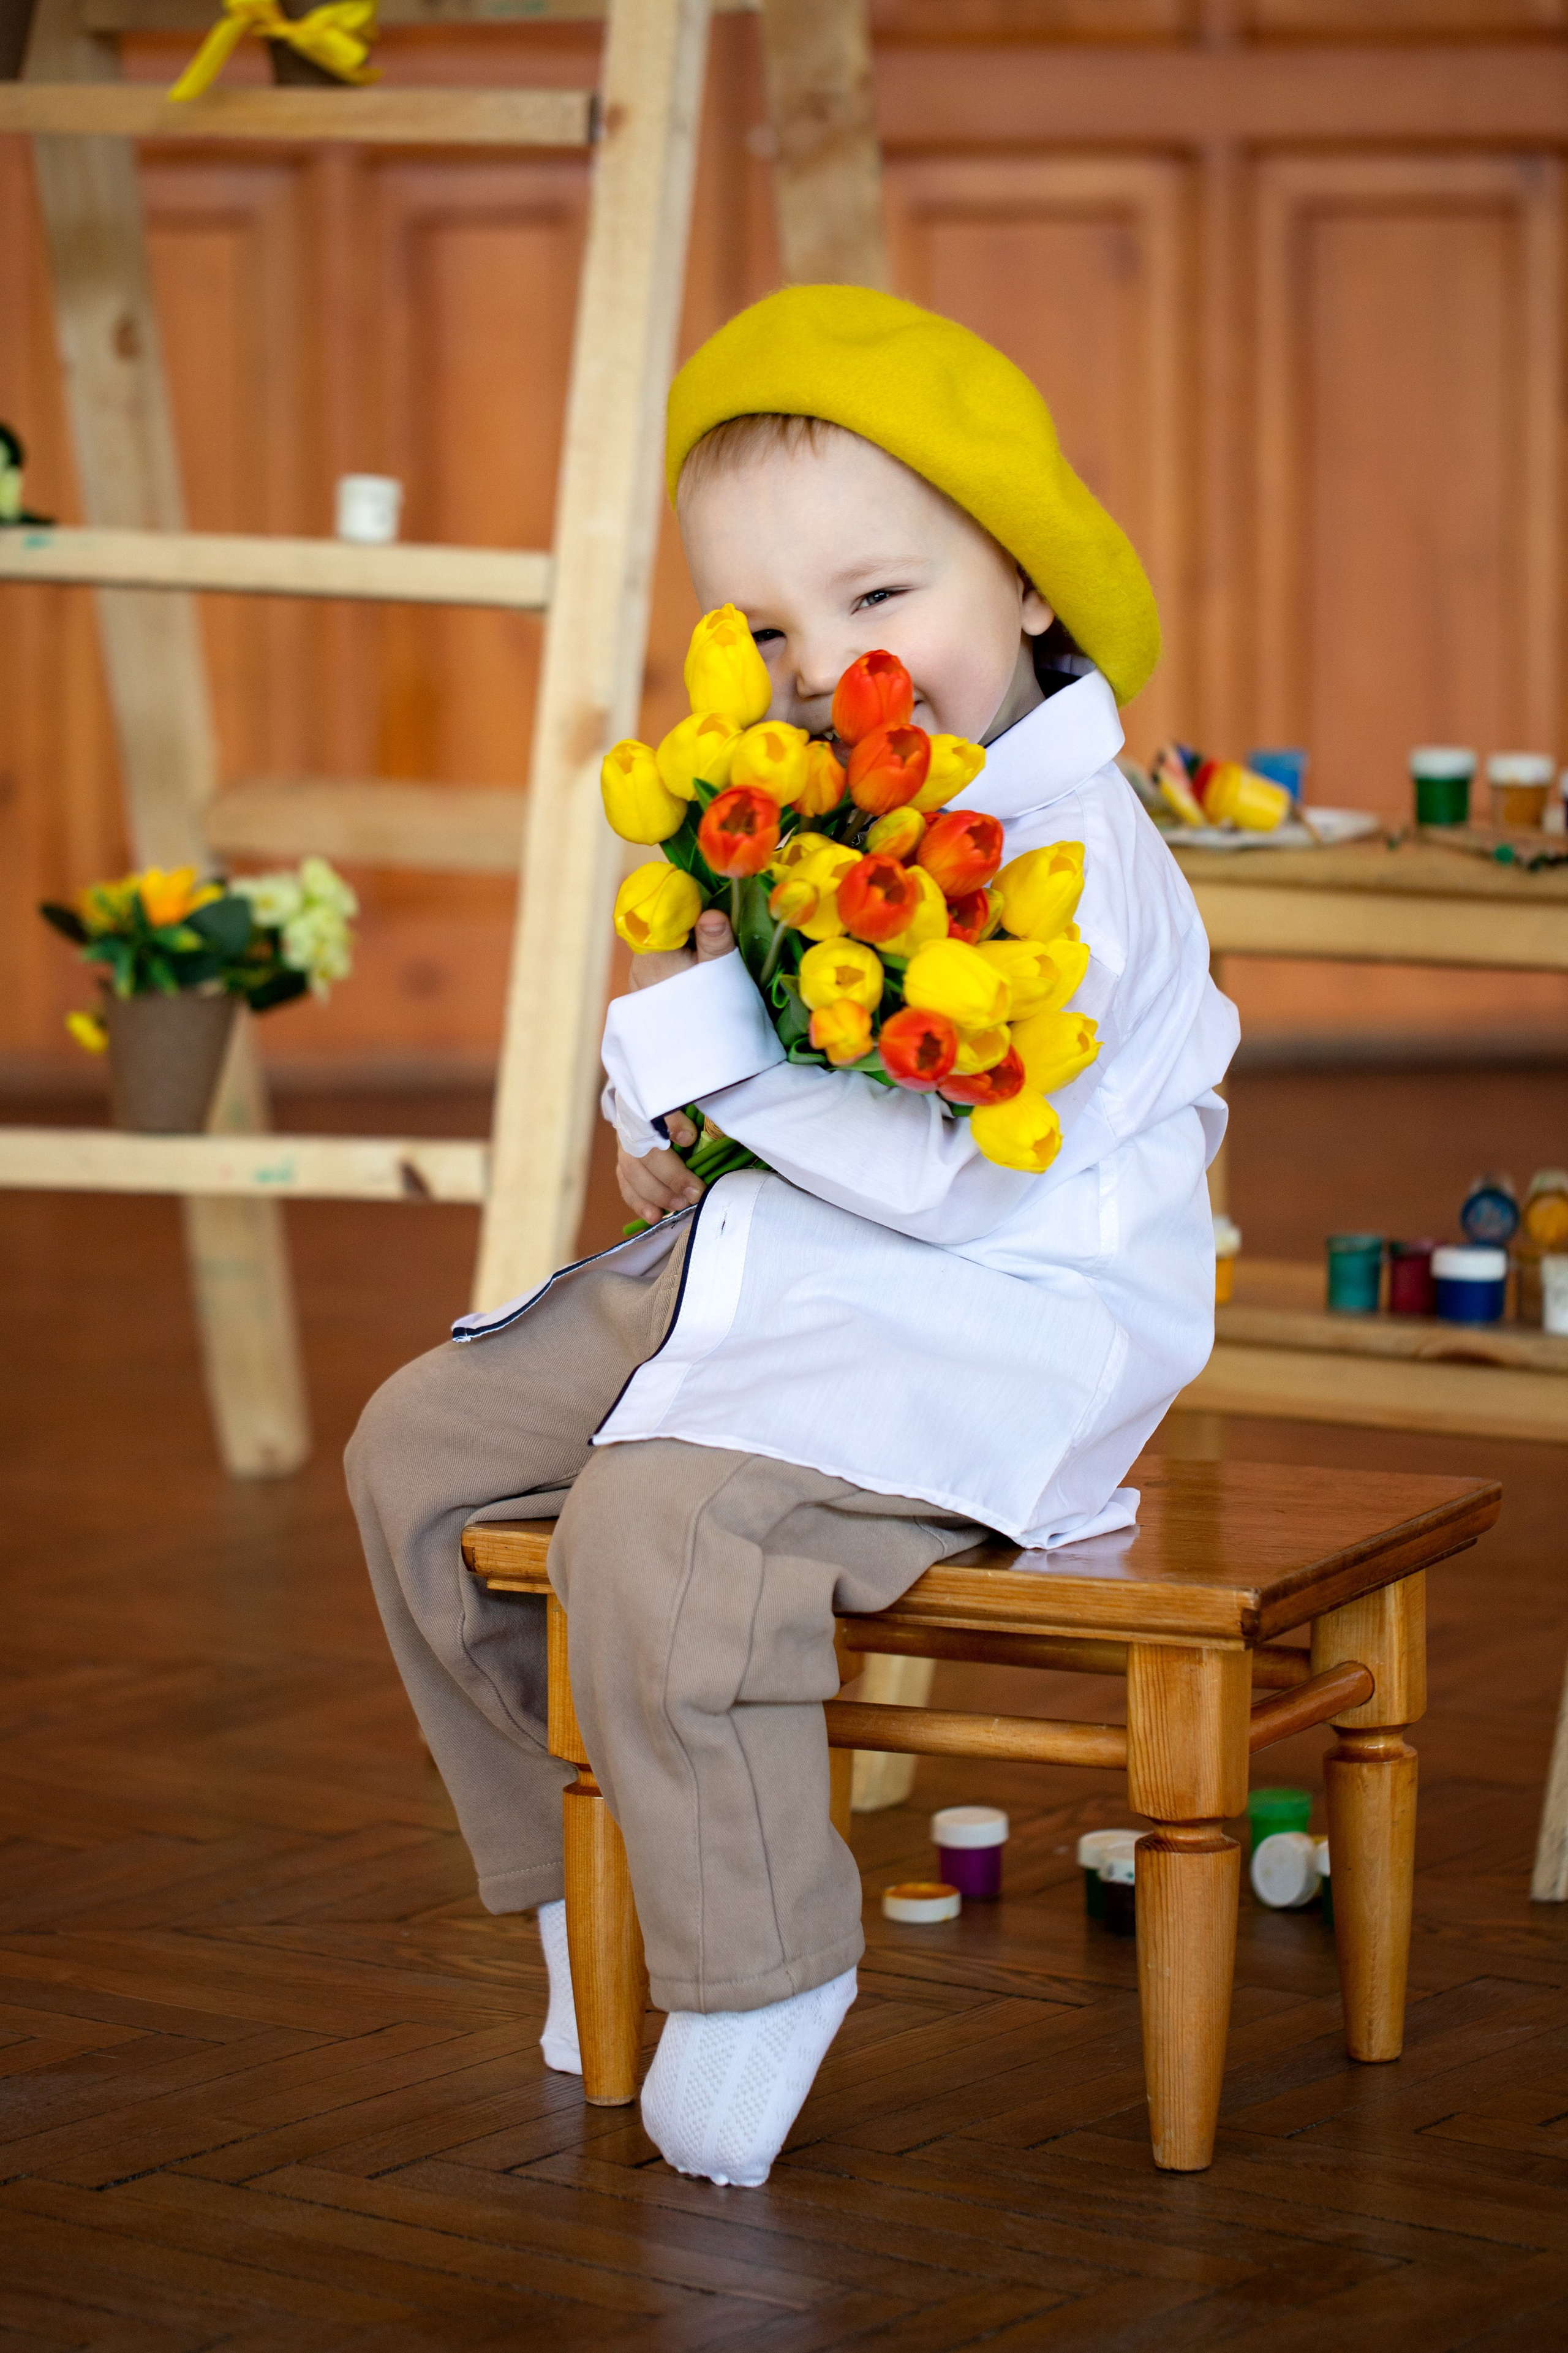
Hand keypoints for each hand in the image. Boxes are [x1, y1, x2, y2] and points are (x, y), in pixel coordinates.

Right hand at [616, 910, 737, 1219]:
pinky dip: (639, 1190)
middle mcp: (631, 1083)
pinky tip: (659, 1210)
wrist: (665, 983)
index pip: (643, 1099)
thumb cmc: (686, 979)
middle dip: (660, 1173)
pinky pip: (628, 1163)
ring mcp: (632, 1104)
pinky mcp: (641, 1118)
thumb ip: (708, 946)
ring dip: (652, 1186)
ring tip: (683, 1205)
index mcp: (644, 1054)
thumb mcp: (701, 965)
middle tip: (692, 1192)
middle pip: (632, 1140)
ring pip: (628, 1157)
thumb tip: (715, 916)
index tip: (691, 1139)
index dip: (663, 1127)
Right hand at [617, 1110, 699, 1220]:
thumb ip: (688, 1116)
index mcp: (648, 1105)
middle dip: (671, 1176)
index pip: (660, 1114)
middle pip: (646, 1153)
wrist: (647, 1103)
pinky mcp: (623, 1164)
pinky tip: (654, 1216)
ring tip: (679, 1205)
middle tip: (694, 1193)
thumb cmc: (676, 1105)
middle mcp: (631, 1126)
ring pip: (633, 1173)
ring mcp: (624, 1147)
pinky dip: (639, 1203)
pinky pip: (627, 1186)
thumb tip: (689, 1138)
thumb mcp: (685, 1103)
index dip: (674, 1126)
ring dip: (656, 1194)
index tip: (690, 1139)